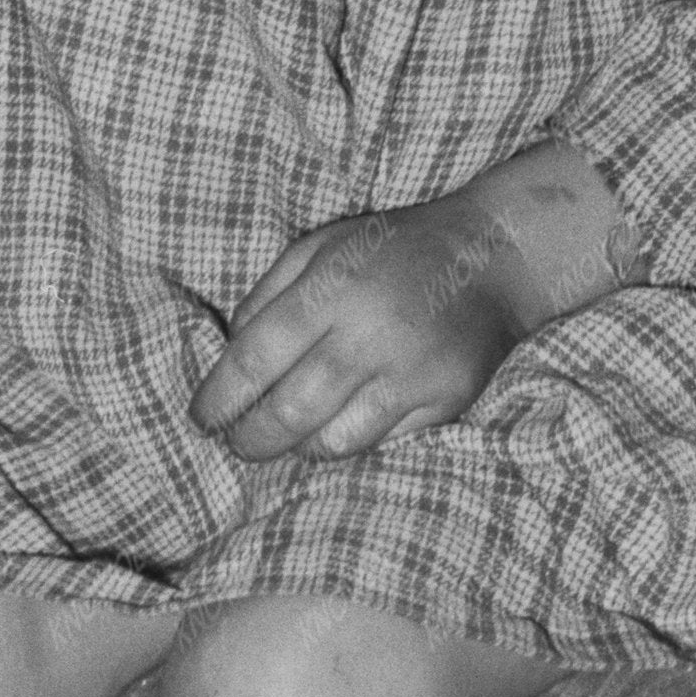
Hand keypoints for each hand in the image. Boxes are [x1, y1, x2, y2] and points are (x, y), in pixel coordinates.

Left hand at [193, 200, 541, 466]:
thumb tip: (227, 357)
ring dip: (296, 449)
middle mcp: (370, 336)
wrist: (494, 256)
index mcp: (332, 290)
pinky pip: (378, 443)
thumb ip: (267, 296)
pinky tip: (332, 430)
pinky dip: (345, 442)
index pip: (256, 359)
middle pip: (289, 412)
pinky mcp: (445, 402)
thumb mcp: (320, 247)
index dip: (219, 398)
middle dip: (250, 440)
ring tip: (282, 440)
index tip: (200, 418)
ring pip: (333, 442)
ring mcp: (411, 375)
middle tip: (235, 444)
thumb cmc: (393, 249)